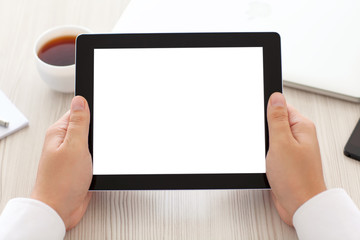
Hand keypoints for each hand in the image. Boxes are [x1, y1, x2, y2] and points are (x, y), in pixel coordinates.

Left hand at [31, 96, 91, 229]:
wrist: (60, 210)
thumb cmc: (61, 182)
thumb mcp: (74, 146)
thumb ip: (79, 123)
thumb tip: (80, 100)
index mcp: (59, 133)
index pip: (78, 112)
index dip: (92, 112)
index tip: (104, 116)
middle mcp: (64, 142)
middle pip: (87, 127)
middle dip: (98, 133)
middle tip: (101, 142)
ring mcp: (72, 155)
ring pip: (93, 143)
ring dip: (100, 148)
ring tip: (99, 156)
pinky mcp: (80, 167)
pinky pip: (94, 157)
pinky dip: (100, 159)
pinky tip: (101, 163)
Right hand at [266, 92, 326, 225]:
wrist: (300, 206)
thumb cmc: (296, 179)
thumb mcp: (281, 143)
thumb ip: (277, 119)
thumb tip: (275, 97)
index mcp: (302, 127)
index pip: (281, 106)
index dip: (266, 110)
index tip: (257, 118)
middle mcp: (299, 137)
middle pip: (275, 122)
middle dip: (263, 130)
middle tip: (263, 141)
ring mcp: (292, 149)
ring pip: (271, 138)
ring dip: (263, 144)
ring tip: (265, 155)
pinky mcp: (285, 161)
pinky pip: (271, 150)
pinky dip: (265, 154)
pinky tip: (264, 161)